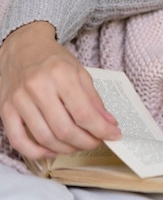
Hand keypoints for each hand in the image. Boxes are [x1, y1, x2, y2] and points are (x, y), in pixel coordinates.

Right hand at [0, 22, 120, 159]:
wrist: (22, 48)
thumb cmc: (53, 60)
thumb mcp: (80, 72)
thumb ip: (94, 99)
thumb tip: (108, 123)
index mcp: (61, 75)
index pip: (84, 113)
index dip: (101, 129)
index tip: (113, 135)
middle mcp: (38, 88)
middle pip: (64, 129)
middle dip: (86, 142)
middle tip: (97, 142)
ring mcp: (19, 100)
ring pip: (44, 138)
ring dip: (66, 148)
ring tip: (79, 144)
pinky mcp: (6, 110)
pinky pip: (18, 141)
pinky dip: (37, 152)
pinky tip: (52, 150)